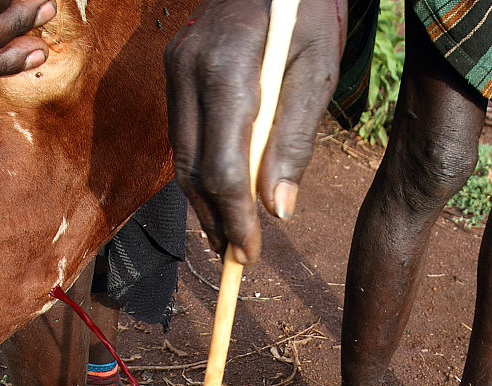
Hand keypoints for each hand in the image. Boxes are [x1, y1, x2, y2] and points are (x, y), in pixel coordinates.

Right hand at [164, 0, 344, 263]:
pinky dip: (201, 173)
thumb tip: (277, 211)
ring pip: (180, 158)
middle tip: (237, 256)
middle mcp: (188, 70)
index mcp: (227, 70)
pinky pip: (183, 137)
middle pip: (192, 169)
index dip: (235, 218)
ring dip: (204, 203)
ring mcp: (175, 69)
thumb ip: (295, 142)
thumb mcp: (316, 71)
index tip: (249, 254)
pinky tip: (221, 195)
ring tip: (227, 236)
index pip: (223, 167)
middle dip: (215, 219)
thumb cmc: (307, 8)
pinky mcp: (175, 71)